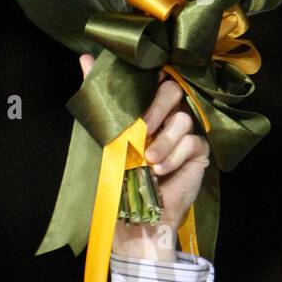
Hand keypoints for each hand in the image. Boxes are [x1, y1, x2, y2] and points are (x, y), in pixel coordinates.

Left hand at [79, 53, 210, 259]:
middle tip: (141, 130)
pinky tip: (161, 172)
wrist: (131, 222)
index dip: (146, 79)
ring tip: (149, 163)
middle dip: (156, 109)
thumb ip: (99, 99)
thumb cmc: (115, 184)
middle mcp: (164, 119)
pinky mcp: (197, 152)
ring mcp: (183, 135)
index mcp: (142, 112)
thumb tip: (84, 58)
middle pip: (172, 91)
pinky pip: (193, 141)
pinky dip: (175, 156)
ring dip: (163, 142)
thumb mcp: (102, 139)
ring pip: (183, 118)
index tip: (137, 87)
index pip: (150, 81)